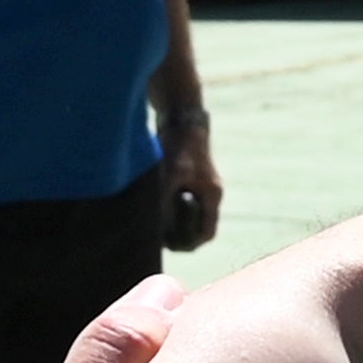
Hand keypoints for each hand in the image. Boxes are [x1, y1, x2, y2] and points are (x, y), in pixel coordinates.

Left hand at [158, 119, 222, 252]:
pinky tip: (150, 206)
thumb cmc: (179, 144)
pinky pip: (178, 203)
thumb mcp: (172, 174)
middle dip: (178, 235)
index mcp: (212, 194)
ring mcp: (198, 185)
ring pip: (187, 217)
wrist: (178, 115)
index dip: (190, 244)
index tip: (170, 247)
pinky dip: (166, 208)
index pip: (207, 232)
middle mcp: (208, 192)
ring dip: (170, 222)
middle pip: (196, 227)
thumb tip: (156, 226)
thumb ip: (165, 201)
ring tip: (152, 222)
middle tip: (157, 237)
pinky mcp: (186, 178)